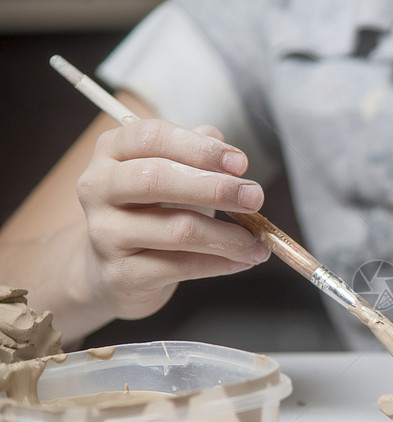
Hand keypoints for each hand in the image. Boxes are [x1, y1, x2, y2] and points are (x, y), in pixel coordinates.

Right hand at [77, 119, 270, 318]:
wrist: (115, 273)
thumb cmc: (151, 214)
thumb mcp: (173, 176)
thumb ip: (199, 156)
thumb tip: (231, 156)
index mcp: (111, 152)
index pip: (152, 137)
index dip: (200, 149)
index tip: (241, 163)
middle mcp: (98, 188)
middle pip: (158, 179)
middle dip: (216, 188)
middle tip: (255, 198)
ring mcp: (105, 233)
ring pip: (176, 229)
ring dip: (228, 236)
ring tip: (256, 242)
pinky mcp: (121, 274)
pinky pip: (180, 266)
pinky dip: (220, 263)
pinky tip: (242, 261)